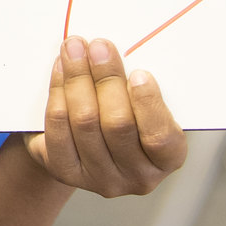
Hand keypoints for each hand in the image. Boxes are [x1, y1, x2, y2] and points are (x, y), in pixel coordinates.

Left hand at [23, 35, 185, 196]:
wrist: (91, 143)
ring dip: (77, 79)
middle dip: (106, 78)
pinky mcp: (67, 171)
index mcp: (168, 158)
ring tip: (74, 49)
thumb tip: (117, 54)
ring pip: (84, 123)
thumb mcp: (147, 104)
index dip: (148, 104)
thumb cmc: (130, 114)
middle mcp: (138, 177)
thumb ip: (141, 86)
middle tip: (98, 46)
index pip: (160, 137)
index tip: (139, 73)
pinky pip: (58, 129)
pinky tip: (60, 71)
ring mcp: (101, 179)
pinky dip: (57, 94)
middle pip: (117, 124)